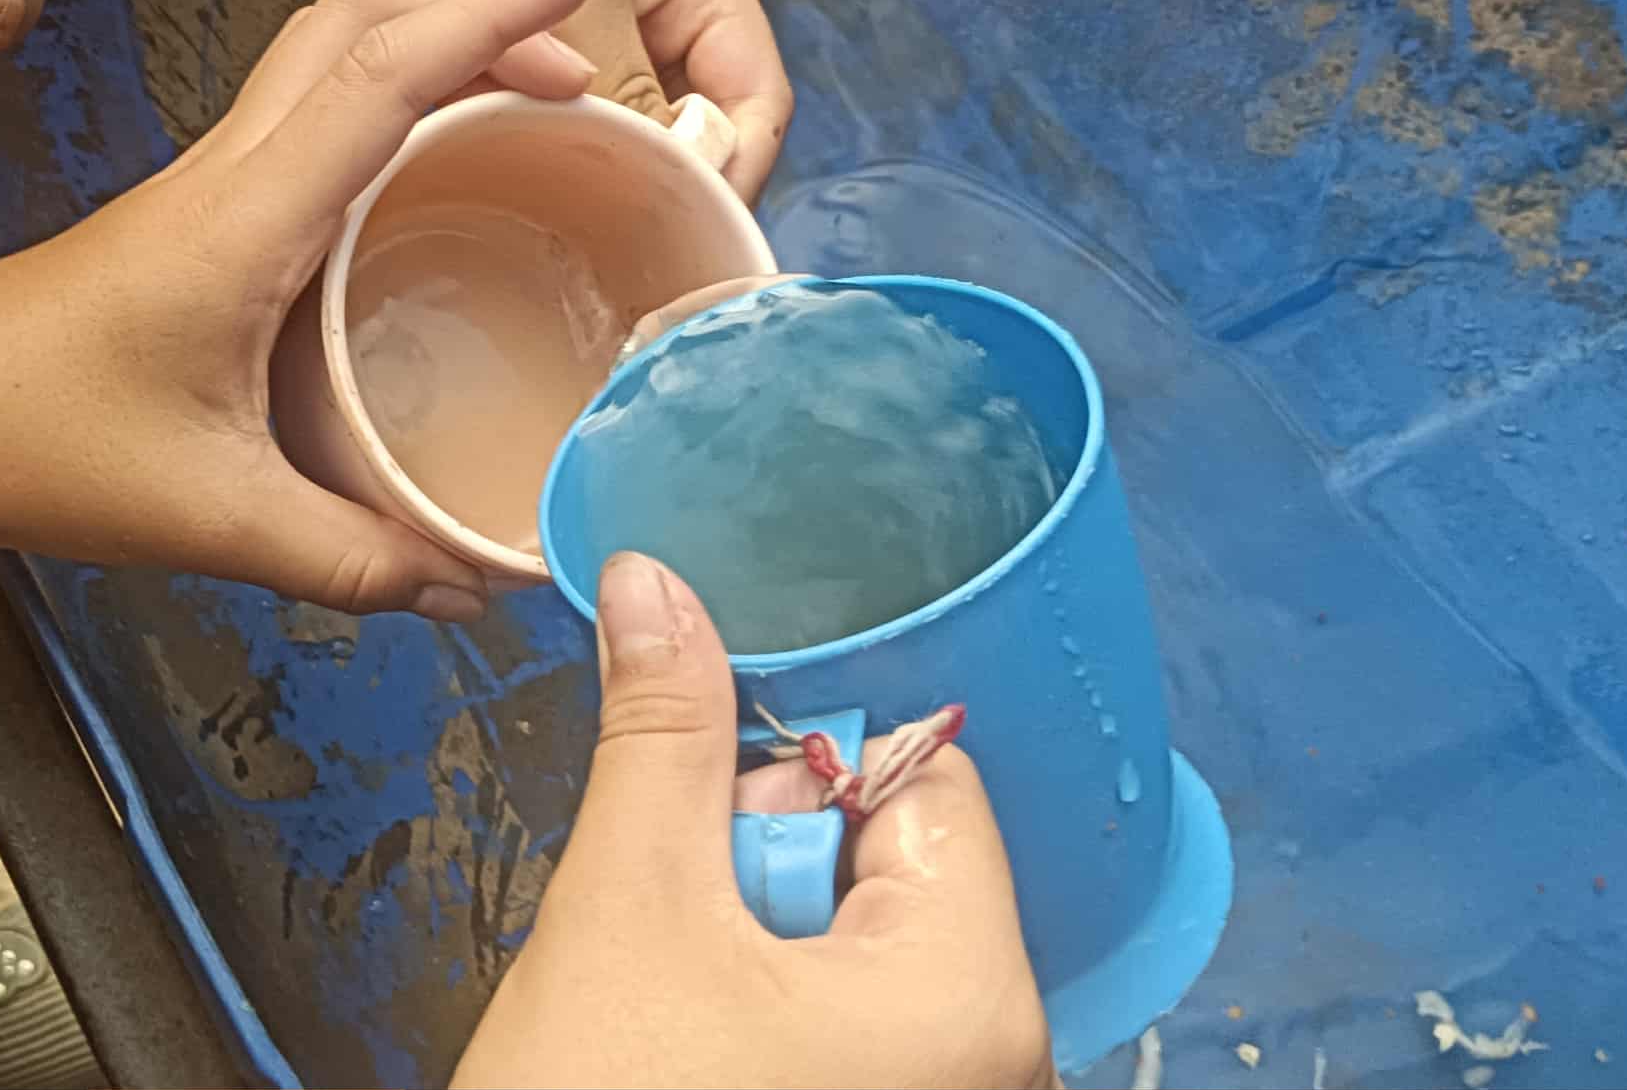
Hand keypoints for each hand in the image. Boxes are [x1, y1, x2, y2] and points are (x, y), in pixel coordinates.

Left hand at [0, 0, 605, 617]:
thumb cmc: (30, 433)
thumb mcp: (205, 514)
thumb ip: (348, 555)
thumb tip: (469, 586)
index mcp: (245, 217)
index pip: (382, 74)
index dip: (488, 12)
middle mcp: (236, 169)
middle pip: (364, 17)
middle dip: (481, 4)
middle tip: (582, 54)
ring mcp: (220, 175)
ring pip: (339, 48)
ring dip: (440, 39)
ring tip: (540, 89)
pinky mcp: (211, 203)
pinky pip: (321, 108)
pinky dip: (398, 96)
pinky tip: (446, 163)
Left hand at [270, 0, 792, 197]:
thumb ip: (629, 93)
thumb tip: (666, 187)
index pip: (753, 101)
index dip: (734, 168)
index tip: (692, 230)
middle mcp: (639, 20)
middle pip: (680, 136)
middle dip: (658, 188)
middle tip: (621, 254)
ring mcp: (562, 46)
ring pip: (597, 144)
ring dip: (579, 182)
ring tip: (555, 237)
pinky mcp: (487, 66)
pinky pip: (522, 136)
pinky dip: (515, 165)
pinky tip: (493, 202)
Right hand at [455, 552, 1055, 1089]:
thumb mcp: (628, 906)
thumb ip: (662, 734)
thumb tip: (658, 585)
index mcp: (973, 998)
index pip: (928, 783)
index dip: (800, 769)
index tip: (707, 810)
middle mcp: (997, 1068)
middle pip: (892, 867)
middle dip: (764, 864)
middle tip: (677, 935)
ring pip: (852, 950)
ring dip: (749, 939)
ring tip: (668, 1010)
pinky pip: (841, 1030)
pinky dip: (758, 1014)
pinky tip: (685, 1051)